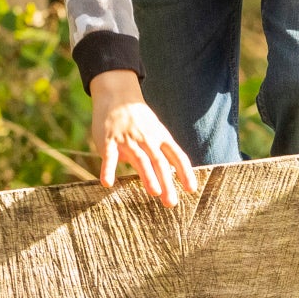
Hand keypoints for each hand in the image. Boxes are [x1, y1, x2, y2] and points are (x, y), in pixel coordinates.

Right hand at [88, 70, 197, 205]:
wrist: (117, 95)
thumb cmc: (139, 119)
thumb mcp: (156, 131)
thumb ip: (164, 151)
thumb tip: (176, 172)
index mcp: (161, 137)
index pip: (177, 156)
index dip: (185, 173)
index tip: (191, 190)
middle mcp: (147, 139)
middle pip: (159, 162)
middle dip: (166, 182)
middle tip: (171, 202)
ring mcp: (128, 139)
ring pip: (140, 159)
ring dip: (147, 176)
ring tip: (154, 192)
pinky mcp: (109, 140)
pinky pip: (109, 156)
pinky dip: (108, 169)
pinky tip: (108, 183)